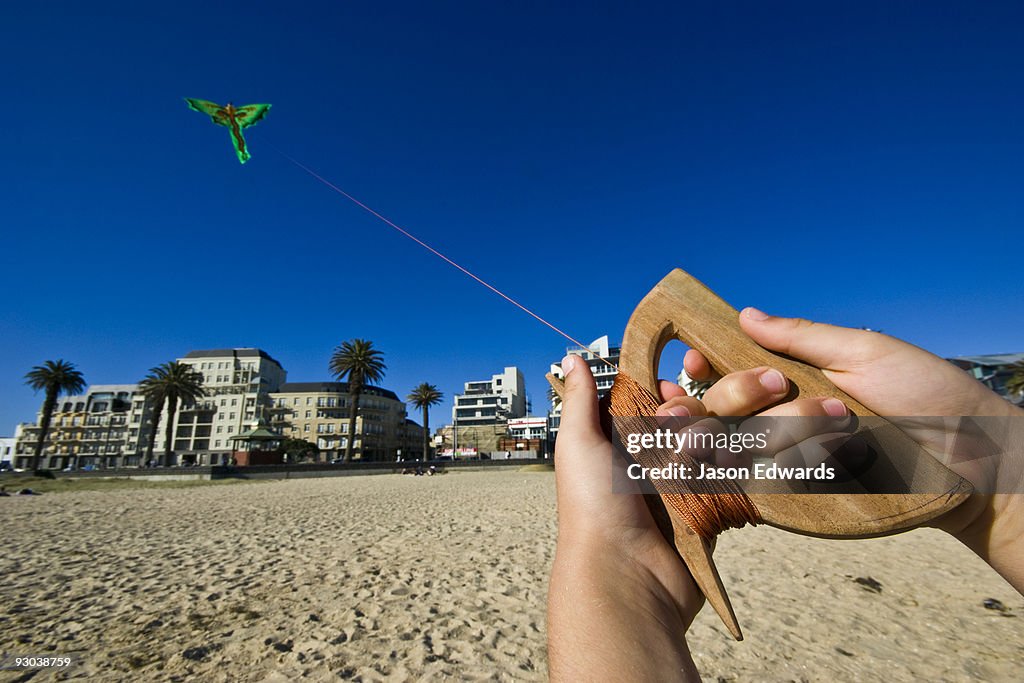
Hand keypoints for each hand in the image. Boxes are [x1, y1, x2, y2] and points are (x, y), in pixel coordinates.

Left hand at [547, 353, 841, 680]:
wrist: (626, 577)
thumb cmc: (594, 510)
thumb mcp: (579, 447)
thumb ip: (582, 401)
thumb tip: (572, 357)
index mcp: (630, 439)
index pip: (669, 396)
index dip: (685, 383)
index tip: (697, 366)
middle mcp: (663, 457)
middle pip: (709, 413)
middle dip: (734, 395)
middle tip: (763, 383)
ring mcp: (694, 482)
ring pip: (733, 439)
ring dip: (754, 423)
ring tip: (774, 411)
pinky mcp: (720, 507)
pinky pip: (748, 476)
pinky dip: (769, 457)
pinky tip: (795, 436)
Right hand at [682, 308, 1023, 589]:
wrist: (973, 455)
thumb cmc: (926, 394)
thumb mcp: (863, 352)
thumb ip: (801, 337)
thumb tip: (745, 314)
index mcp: (787, 382)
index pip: (721, 376)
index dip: (698, 370)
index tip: (694, 360)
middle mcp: (778, 421)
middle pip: (716, 410)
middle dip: (735, 394)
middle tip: (777, 385)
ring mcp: (786, 462)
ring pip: (741, 444)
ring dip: (790, 428)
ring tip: (846, 421)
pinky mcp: (802, 499)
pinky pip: (770, 481)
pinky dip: (799, 462)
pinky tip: (834, 451)